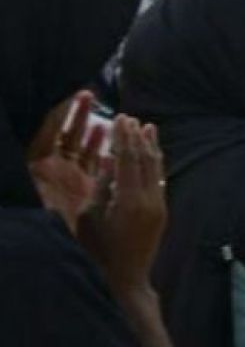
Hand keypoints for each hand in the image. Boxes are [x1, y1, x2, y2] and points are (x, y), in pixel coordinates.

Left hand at [28, 91, 104, 231]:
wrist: (49, 253)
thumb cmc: (42, 227)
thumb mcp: (38, 196)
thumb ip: (42, 164)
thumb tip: (40, 135)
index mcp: (38, 168)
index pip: (47, 134)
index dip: (56, 115)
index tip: (67, 95)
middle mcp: (51, 170)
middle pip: (63, 135)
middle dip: (74, 114)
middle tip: (85, 94)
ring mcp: (66, 178)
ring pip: (78, 146)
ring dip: (88, 127)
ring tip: (99, 109)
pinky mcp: (81, 187)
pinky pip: (90, 162)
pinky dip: (97, 147)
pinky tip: (105, 134)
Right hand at [76, 116, 166, 292]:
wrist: (126, 277)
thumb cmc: (99, 249)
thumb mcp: (92, 216)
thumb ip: (102, 185)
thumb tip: (107, 157)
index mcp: (129, 200)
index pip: (128, 159)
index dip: (124, 138)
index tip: (121, 119)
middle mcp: (150, 200)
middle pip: (145, 160)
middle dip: (138, 138)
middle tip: (132, 118)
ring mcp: (160, 206)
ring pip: (157, 170)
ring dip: (152, 147)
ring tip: (149, 127)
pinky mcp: (163, 212)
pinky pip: (160, 181)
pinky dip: (155, 165)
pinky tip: (154, 154)